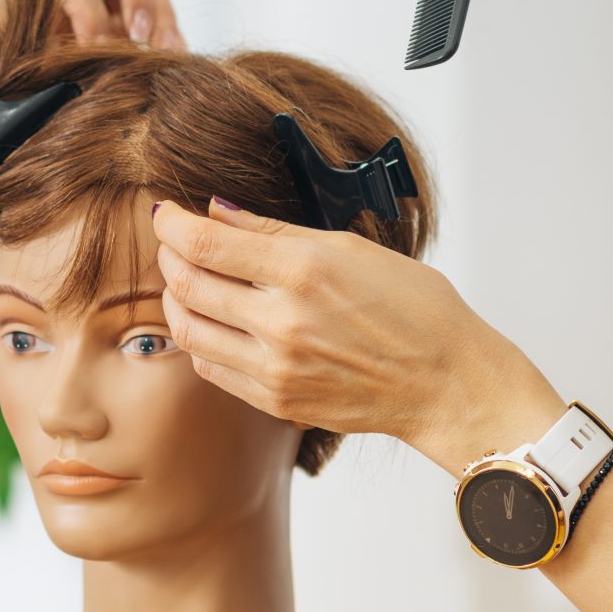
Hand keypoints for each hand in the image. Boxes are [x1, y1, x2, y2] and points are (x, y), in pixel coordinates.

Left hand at [150, 199, 559, 474]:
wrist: (447, 383)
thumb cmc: (416, 308)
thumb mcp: (352, 249)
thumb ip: (274, 233)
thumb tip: (217, 210)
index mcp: (304, 271)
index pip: (204, 243)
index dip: (171, 223)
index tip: (165, 212)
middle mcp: (283, 322)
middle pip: (185, 284)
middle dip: (167, 256)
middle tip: (173, 242)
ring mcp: (276, 368)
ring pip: (187, 330)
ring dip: (174, 299)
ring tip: (187, 280)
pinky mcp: (276, 401)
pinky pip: (210, 367)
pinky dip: (199, 338)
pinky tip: (215, 321)